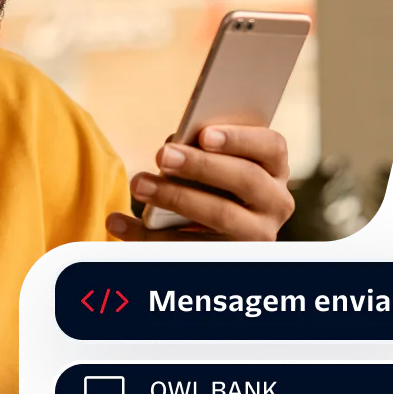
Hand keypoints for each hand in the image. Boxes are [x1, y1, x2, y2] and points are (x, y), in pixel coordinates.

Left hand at [106, 126, 294, 242]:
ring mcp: (257, 235)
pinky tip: (116, 221)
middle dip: (201, 165)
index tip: (203, 134)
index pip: (272, 146)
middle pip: (246, 179)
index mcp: (275, 169)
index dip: (240, 138)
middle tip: (162, 155)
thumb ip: (204, 150)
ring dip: (175, 197)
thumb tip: (174, 143)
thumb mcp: (217, 166)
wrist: (219, 237)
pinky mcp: (228, 259)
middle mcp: (276, 203)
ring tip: (138, 183)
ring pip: (221, 215)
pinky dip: (147, 235)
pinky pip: (188, 248)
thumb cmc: (211, 184)